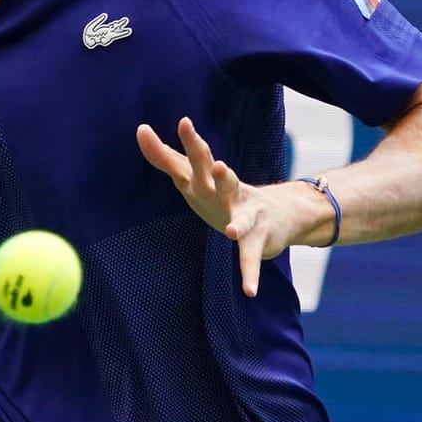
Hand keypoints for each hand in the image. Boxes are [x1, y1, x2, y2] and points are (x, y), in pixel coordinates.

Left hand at [136, 118, 315, 296]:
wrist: (281, 213)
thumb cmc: (225, 194)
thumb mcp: (195, 176)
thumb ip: (168, 157)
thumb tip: (141, 132)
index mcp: (207, 180)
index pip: (184, 159)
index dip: (165, 148)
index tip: (143, 129)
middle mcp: (227, 191)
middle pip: (216, 175)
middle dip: (210, 166)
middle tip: (212, 162)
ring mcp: (245, 214)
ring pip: (242, 218)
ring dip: (238, 224)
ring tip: (231, 232)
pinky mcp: (258, 238)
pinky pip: (251, 259)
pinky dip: (250, 274)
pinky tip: (248, 291)